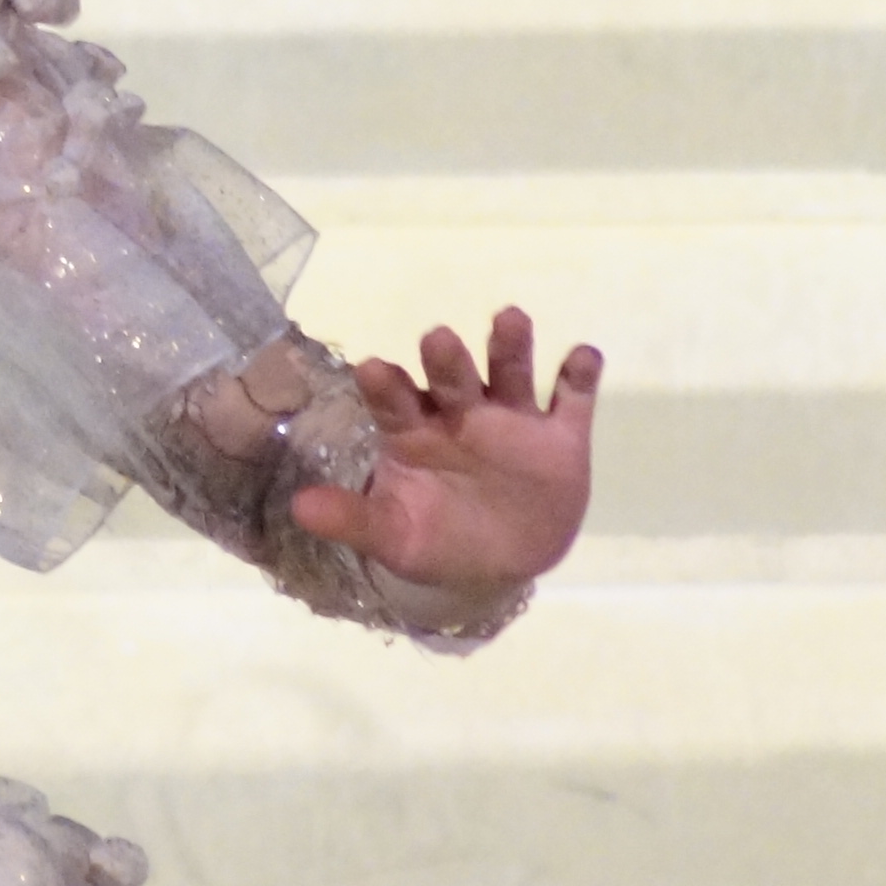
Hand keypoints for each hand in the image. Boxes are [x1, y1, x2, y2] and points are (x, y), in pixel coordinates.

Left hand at [291, 306, 596, 595]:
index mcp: (414, 432)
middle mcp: (461, 414)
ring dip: (510, 347)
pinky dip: (579, 376)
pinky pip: (572, 400)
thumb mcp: (393, 536)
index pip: (395, 402)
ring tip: (510, 319)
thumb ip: (353, 519)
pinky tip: (584, 356)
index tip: (372, 368)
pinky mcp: (561, 437)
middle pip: (452, 378)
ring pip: (510, 373)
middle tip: (436, 338)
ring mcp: (513, 420)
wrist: (498, 566)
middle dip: (446, 359)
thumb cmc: (436, 539)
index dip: (385, 386)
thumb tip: (300, 509)